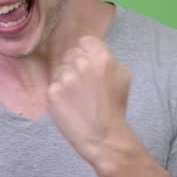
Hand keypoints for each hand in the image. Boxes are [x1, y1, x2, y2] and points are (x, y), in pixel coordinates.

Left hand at [46, 35, 132, 160]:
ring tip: (76, 96)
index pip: (84, 41)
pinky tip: (69, 104)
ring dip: (66, 79)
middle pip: (70, 54)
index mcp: (101, 57)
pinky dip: (58, 93)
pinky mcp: (52, 92)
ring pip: (60, 69)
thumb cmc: (115, 107)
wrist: (103, 136)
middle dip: (75, 65)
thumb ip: (108, 58)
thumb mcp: (123, 75)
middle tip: (83, 84)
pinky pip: (53, 85)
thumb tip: (94, 52)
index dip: (86, 52)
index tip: (89, 66)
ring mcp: (65, 77)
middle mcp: (81, 63)